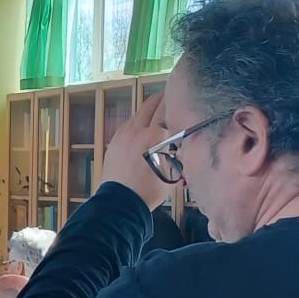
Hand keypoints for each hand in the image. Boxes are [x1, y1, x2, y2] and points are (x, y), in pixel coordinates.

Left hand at [100, 95, 175, 210]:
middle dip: (162, 99)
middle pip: (151, 106)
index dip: (177, 106)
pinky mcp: (114, 142)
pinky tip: (141, 125)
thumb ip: (177, 154)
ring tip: (157, 108)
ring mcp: (122, 135)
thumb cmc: (149, 190)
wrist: (119, 202)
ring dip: (148, 109)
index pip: (168, 113)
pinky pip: (127, 125)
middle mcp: (137, 130)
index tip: (184, 101)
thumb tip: (181, 145)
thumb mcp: (172, 172)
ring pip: (137, 114)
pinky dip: (136, 122)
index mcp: (154, 136)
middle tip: (171, 95)